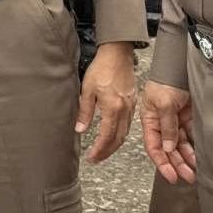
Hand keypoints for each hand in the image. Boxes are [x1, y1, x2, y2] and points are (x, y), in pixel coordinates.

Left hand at [77, 42, 135, 162]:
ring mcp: (130, 107)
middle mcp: (124, 110)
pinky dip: (121, 134)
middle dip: (107, 152)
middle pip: (118, 139)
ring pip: (125, 133)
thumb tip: (80, 129)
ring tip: (104, 151)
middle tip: (97, 158)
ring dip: (114, 145)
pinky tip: (114, 135)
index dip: (99, 150)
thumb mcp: (87, 89)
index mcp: (113, 108)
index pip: (106, 136)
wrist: (117, 54)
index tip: (92, 157)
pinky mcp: (132, 103)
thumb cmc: (102, 68)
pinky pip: (128, 124)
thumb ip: (84, 111)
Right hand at [140, 79, 196, 183]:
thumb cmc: (165, 81)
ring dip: (186, 159)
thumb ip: (167, 127)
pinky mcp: (187, 118)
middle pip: (168, 149)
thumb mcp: (164, 104)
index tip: (170, 176)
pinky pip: (190, 137)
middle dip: (176, 164)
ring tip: (194, 172)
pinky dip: (194, 148)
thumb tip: (169, 147)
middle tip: (186, 177)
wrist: (180, 66)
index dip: (161, 162)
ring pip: (180, 146)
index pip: (154, 146)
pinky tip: (199, 158)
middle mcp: (162, 123)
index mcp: (150, 120)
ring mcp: (175, 121)